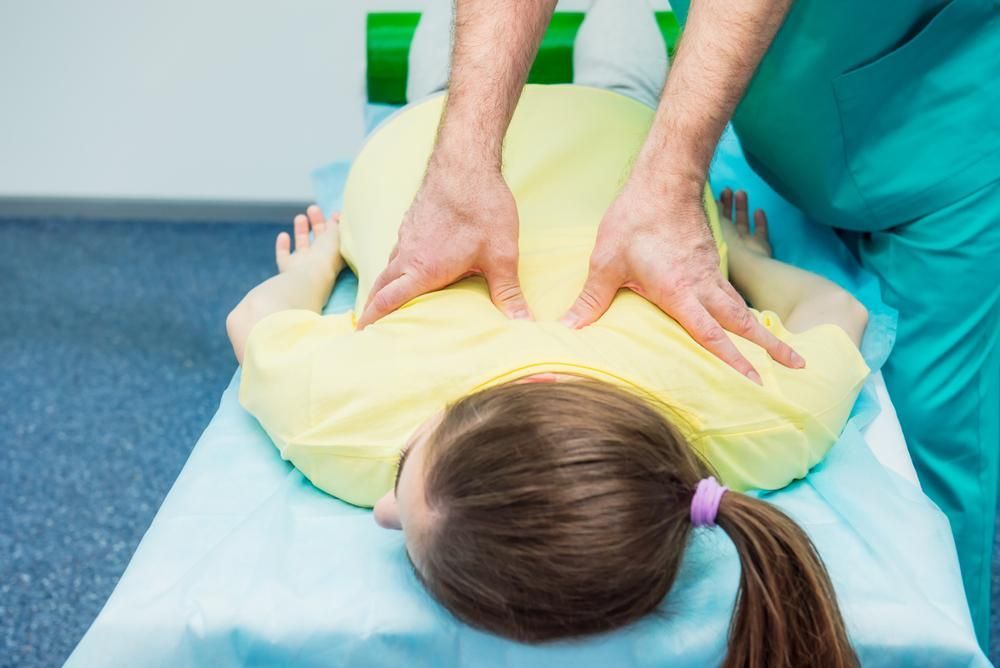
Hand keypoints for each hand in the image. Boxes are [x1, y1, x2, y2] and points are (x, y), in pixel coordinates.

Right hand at [276, 205, 341, 278]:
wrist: (307, 278)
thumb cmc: (326, 258)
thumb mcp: (336, 236)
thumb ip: (336, 225)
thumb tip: (336, 218)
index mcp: (334, 256)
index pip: (336, 239)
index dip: (336, 225)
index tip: (334, 214)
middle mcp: (319, 262)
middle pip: (319, 240)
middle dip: (317, 223)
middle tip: (313, 208)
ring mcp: (303, 266)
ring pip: (302, 246)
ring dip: (301, 230)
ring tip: (300, 217)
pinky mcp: (286, 268)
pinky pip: (283, 256)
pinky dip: (282, 246)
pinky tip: (283, 235)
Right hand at [356, 167, 530, 327]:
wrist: (465, 162)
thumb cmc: (482, 208)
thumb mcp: (501, 255)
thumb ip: (508, 293)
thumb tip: (523, 324)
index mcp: (423, 270)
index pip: (388, 301)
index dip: (373, 320)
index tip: (362, 335)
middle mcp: (407, 254)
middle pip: (381, 286)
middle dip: (372, 308)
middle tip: (368, 326)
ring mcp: (406, 235)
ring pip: (388, 267)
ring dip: (384, 286)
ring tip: (388, 301)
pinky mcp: (412, 221)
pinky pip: (397, 249)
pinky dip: (396, 265)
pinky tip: (409, 266)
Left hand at [561, 182, 802, 382]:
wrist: (663, 179)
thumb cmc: (635, 221)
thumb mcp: (606, 262)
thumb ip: (591, 299)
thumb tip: (568, 329)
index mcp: (681, 292)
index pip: (712, 335)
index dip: (733, 361)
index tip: (756, 382)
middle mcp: (704, 286)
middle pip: (743, 323)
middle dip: (770, 347)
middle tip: (798, 367)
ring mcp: (711, 272)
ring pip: (741, 307)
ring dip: (762, 329)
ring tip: (782, 351)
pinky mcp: (710, 261)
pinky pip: (731, 292)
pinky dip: (744, 310)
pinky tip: (742, 319)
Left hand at [717, 188, 771, 257]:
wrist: (747, 263)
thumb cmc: (726, 243)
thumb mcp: (715, 223)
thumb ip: (714, 211)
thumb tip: (712, 200)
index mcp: (715, 240)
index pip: (713, 221)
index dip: (714, 208)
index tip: (715, 195)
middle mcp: (729, 243)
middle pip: (728, 221)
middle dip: (727, 204)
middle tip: (727, 189)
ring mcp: (745, 245)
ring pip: (743, 224)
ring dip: (742, 208)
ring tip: (741, 192)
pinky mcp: (760, 246)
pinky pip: (760, 232)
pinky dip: (760, 222)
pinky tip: (759, 210)